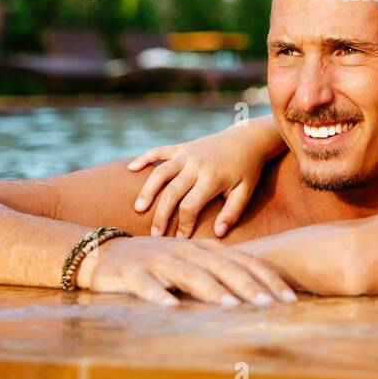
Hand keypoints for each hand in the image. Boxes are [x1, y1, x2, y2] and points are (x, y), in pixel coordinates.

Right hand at [77, 235, 295, 306]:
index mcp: (205, 249)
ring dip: (211, 291)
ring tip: (232, 306)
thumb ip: (221, 270)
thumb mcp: (192, 261)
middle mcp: (187, 252)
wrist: (106, 253)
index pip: (243, 262)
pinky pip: (148, 285)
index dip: (267, 279)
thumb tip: (259, 290)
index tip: (289, 298)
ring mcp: (160, 261)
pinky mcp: (134, 273)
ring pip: (190, 276)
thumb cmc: (157, 261)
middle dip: (249, 287)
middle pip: (223, 268)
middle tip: (271, 305)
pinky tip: (170, 307)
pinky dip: (159, 296)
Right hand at [127, 134, 267, 237]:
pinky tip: (130, 169)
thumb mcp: (245, 192)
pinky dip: (144, 158)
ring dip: (147, 190)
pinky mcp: (182, 147)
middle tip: (153, 235)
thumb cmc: (247, 170)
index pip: (190, 206)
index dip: (183, 225)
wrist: (247, 139)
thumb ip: (232, 213)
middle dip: (161, 215)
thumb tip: (218, 233)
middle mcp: (196, 165)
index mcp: (212, 178)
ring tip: (138, 208)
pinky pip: (159, 151)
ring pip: (160, 172)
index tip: (180, 239)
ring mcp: (187, 154)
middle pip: (171, 193)